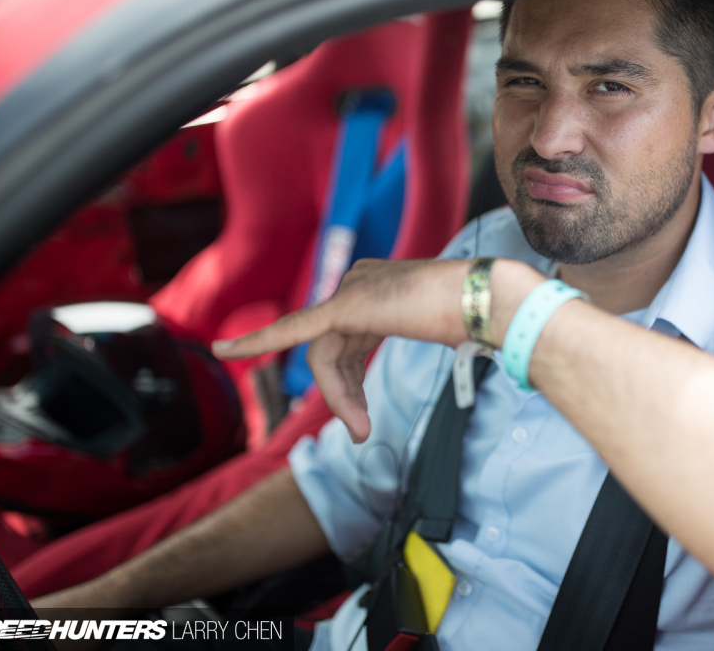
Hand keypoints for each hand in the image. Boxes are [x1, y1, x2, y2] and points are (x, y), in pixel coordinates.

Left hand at [212, 258, 542, 440]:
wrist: (486, 299)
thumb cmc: (480, 314)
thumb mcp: (440, 331)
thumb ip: (415, 339)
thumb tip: (419, 356)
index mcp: (378, 287)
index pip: (349, 339)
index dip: (348, 380)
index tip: (357, 413)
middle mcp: (358, 281)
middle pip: (334, 350)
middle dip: (344, 394)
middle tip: (361, 431)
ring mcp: (351, 289)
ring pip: (325, 355)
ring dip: (340, 397)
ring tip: (360, 429)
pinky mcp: (345, 305)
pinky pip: (294, 331)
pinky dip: (257, 342)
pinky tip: (227, 351)